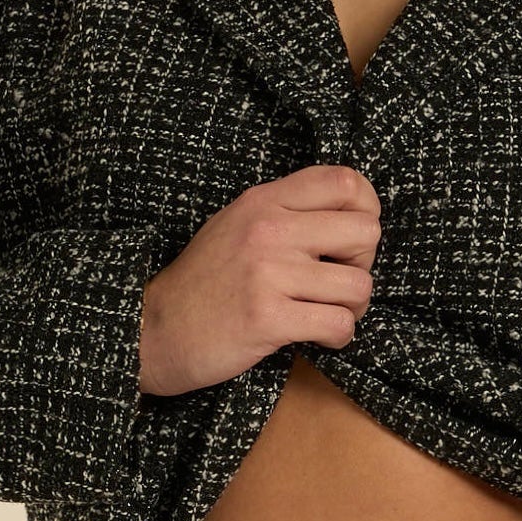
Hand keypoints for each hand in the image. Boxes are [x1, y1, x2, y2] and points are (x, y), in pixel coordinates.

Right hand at [137, 167, 380, 396]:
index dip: (367, 212)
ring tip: (326, 314)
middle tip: (338, 283)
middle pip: (366, 233)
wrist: (154, 329)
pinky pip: (338, 324)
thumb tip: (349, 213)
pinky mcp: (268, 318)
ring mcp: (267, 273)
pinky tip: (317, 337)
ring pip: (358, 286)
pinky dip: (338, 337)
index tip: (350, 241)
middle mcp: (268, 229)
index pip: (346, 183)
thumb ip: (284, 211)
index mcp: (263, 201)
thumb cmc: (203, 282)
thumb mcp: (236, 225)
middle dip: (362, 265)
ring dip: (352, 309)